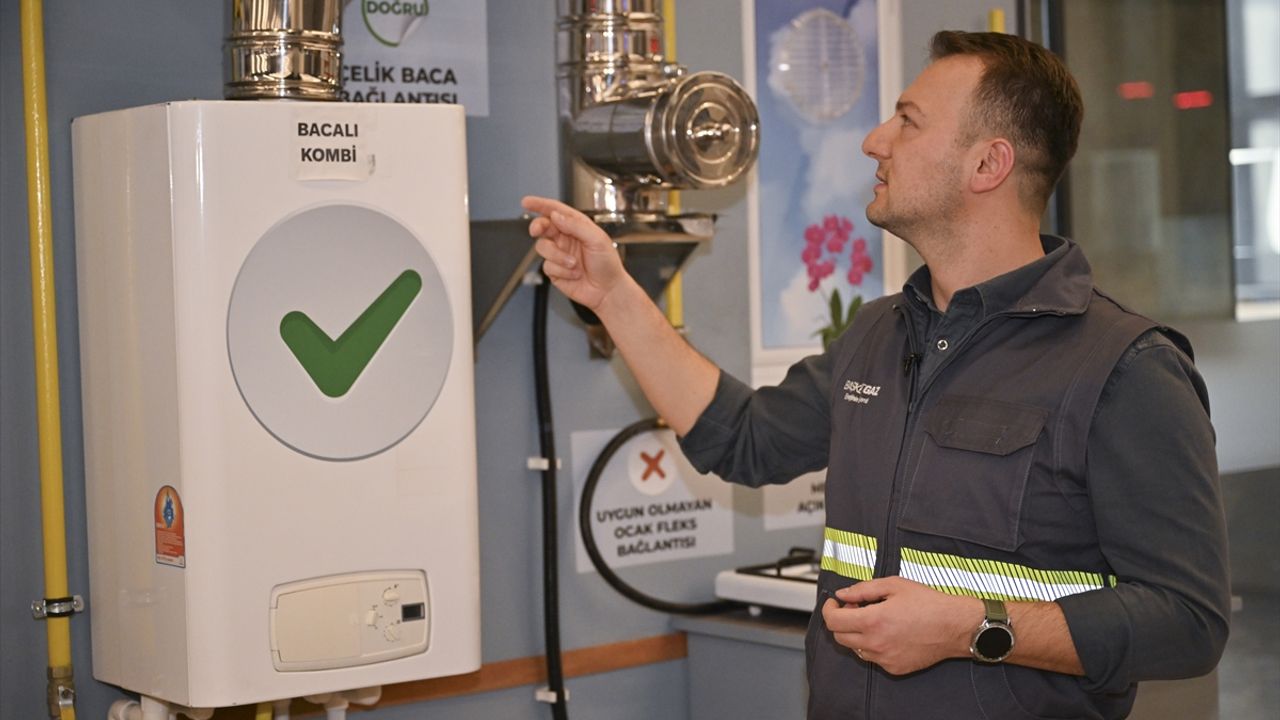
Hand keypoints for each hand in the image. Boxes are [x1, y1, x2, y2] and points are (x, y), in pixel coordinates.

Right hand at [522, 195, 629, 312]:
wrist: (608, 290)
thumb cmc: (607, 264)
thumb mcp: (597, 239)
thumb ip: (576, 225)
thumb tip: (556, 215)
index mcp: (576, 226)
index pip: (556, 211)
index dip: (540, 204)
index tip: (527, 202)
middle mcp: (565, 238)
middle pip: (543, 226)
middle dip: (538, 227)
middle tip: (536, 230)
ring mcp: (559, 254)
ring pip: (542, 247)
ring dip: (557, 256)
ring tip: (574, 264)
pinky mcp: (555, 270)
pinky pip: (547, 266)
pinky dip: (561, 270)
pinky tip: (574, 274)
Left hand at [821, 576, 979, 675]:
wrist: (955, 626)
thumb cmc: (929, 604)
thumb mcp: (894, 585)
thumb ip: (863, 589)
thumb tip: (843, 594)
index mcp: (873, 621)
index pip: (833, 621)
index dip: (829, 609)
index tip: (834, 603)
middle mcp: (876, 643)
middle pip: (839, 637)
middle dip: (841, 621)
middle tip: (855, 608)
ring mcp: (884, 658)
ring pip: (854, 649)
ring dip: (856, 634)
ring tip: (874, 619)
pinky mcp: (894, 668)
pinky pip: (873, 658)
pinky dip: (872, 645)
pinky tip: (887, 633)